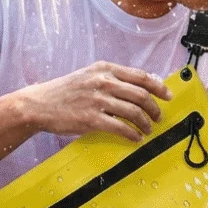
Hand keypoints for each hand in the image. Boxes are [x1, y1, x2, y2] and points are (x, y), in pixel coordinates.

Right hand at [20, 62, 171, 142]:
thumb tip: (138, 88)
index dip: (158, 87)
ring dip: (145, 123)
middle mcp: (103, 81)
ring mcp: (97, 100)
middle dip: (154, 109)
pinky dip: (132, 134)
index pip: (140, 76)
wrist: (40, 104)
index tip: (168, 96)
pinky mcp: (91, 119)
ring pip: (134, 112)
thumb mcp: (88, 76)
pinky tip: (135, 138)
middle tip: (157, 118)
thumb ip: (111, 79)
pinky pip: (121, 127)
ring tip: (147, 130)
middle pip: (141, 95)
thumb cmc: (65, 91)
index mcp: (105, 69)